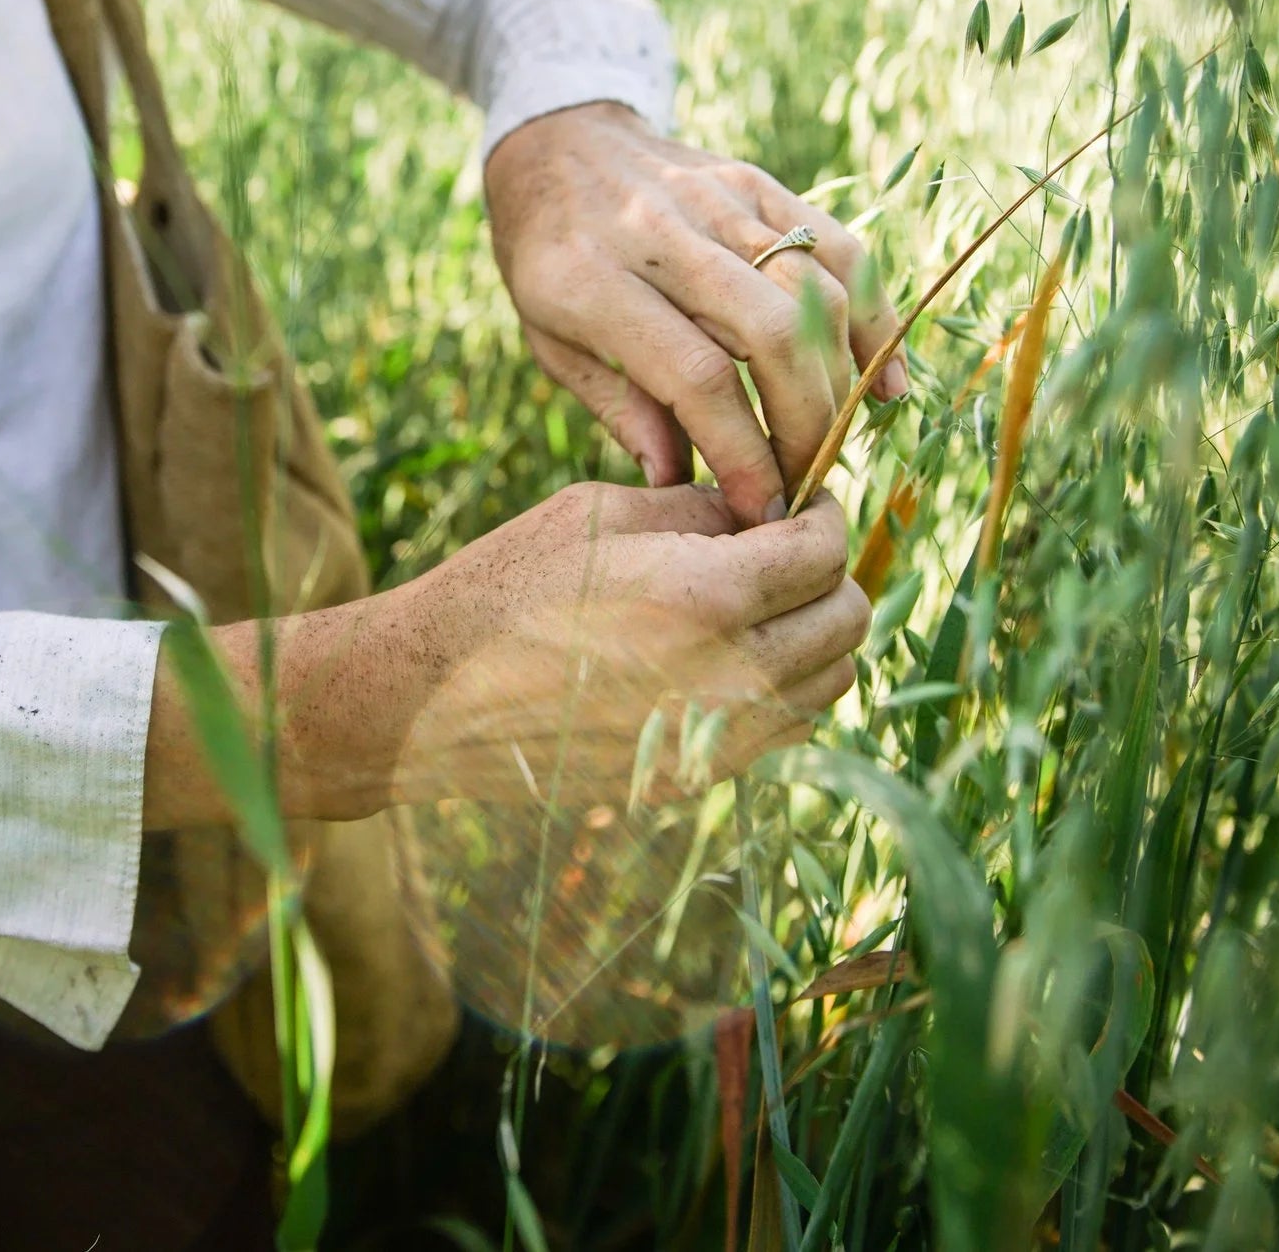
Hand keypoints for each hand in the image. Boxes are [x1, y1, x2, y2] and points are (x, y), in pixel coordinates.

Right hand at [145, 483, 870, 824]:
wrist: (432, 695)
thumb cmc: (506, 585)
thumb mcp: (602, 512)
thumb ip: (702, 508)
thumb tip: (771, 510)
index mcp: (707, 594)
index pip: (825, 550)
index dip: (824, 513)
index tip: (804, 501)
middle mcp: (728, 677)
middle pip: (846, 620)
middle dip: (829, 573)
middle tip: (789, 547)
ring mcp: (717, 739)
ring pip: (829, 683)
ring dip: (815, 633)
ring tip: (765, 600)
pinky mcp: (696, 777)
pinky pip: (786, 729)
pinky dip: (784, 686)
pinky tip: (733, 652)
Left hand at [485, 103, 909, 524]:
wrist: (557, 143)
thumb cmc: (547, 261)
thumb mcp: (549, 341)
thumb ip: (618, 408)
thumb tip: (679, 483)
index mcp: (593, 282)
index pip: (697, 378)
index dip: (742, 452)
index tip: (761, 508)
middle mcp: (661, 235)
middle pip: (774, 336)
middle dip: (807, 424)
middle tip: (807, 478)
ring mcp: (718, 201)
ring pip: (816, 294)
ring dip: (842, 380)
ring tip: (835, 438)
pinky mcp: (759, 184)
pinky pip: (840, 247)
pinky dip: (875, 317)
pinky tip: (885, 379)